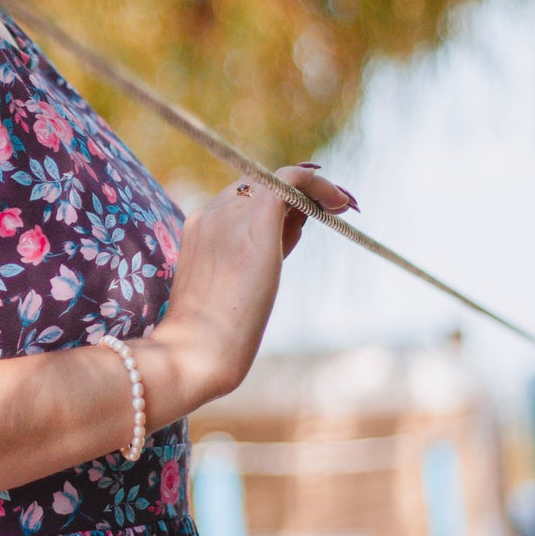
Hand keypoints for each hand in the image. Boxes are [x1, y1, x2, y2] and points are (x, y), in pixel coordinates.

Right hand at [142, 164, 357, 412]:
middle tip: (332, 208)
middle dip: (298, 193)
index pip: (244, 198)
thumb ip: (255, 254)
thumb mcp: (230, 285)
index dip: (277, 200)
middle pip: (261, 186)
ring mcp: (230, 218)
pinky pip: (290, 182)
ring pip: (278, 183)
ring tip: (340, 206)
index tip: (304, 215)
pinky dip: (318, 184)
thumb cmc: (208, 336)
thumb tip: (294, 229)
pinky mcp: (255, 228)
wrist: (194, 353)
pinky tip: (340, 200)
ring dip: (313, 191)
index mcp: (199, 226)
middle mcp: (212, 213)